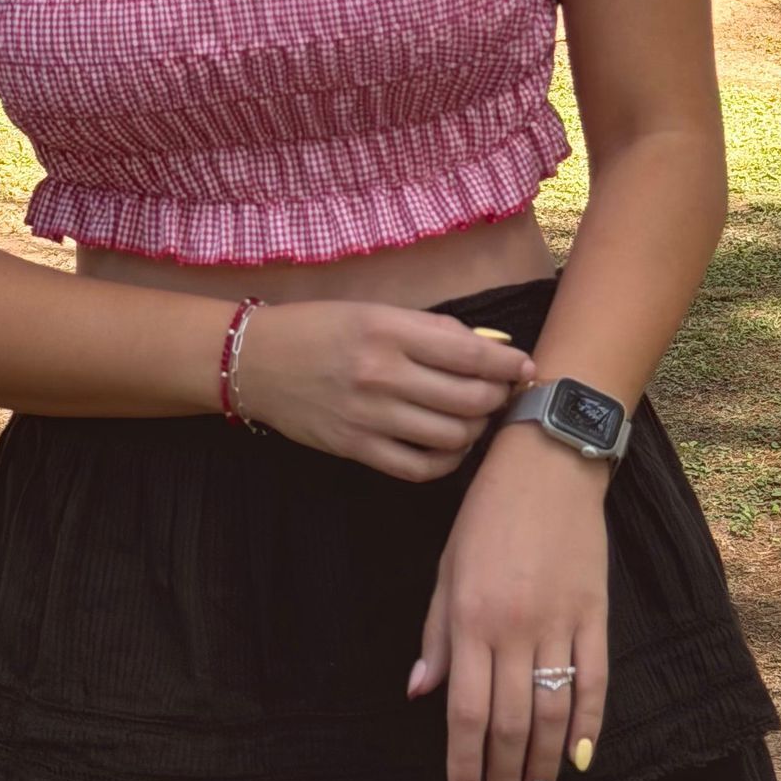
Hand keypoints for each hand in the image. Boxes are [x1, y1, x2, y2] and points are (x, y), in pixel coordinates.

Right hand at [232, 299, 535, 478]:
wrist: (255, 361)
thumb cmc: (320, 328)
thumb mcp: (375, 312)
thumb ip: (431, 331)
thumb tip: (489, 347)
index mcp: (389, 330)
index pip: (470, 353)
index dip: (508, 364)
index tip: (524, 367)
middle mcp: (382, 374)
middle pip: (469, 399)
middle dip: (497, 399)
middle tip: (501, 394)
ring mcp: (369, 416)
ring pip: (452, 437)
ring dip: (475, 431)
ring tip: (475, 419)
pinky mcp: (356, 449)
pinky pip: (419, 468)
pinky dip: (446, 462)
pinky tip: (449, 447)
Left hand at [405, 422, 610, 780]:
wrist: (548, 462)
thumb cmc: (487, 514)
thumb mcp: (447, 567)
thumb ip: (436, 633)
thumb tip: (419, 693)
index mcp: (471, 618)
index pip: (464, 710)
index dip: (463, 762)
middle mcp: (515, 627)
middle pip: (509, 722)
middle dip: (504, 775)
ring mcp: (560, 622)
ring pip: (553, 711)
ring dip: (545, 764)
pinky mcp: (596, 612)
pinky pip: (595, 681)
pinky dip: (590, 725)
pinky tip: (582, 759)